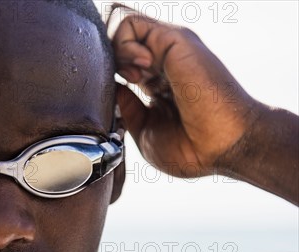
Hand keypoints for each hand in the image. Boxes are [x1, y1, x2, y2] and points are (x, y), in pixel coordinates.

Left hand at [111, 12, 258, 176]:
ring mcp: (168, 49)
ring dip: (115, 52)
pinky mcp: (174, 40)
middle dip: (109, 61)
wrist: (221, 148)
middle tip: (125, 85)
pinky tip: (138, 72)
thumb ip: (127, 107)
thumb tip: (113, 87)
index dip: (108, 75)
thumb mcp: (145, 131)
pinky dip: (122, 45)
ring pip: (121, 27)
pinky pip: (130, 24)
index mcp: (156, 81)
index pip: (120, 62)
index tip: (116, 99)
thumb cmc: (192, 149)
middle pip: (119, 41)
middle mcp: (163, 61)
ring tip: (133, 78)